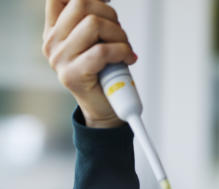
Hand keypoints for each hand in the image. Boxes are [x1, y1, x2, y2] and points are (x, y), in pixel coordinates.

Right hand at [42, 0, 137, 127]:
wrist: (105, 110)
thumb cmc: (105, 74)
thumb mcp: (97, 42)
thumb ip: (94, 22)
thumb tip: (105, 1)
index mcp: (54, 31)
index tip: (107, 3)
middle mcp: (52, 42)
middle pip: (82, 4)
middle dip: (110, 16)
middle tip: (120, 35)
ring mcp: (60, 58)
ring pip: (94, 24)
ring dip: (119, 35)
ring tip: (124, 50)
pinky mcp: (73, 74)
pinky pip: (103, 50)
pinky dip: (122, 51)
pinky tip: (128, 59)